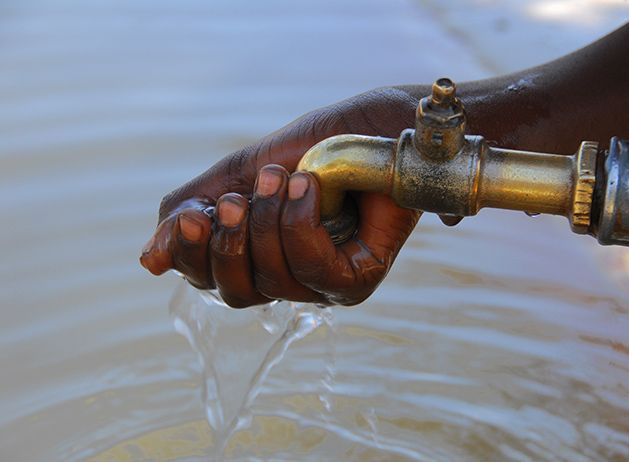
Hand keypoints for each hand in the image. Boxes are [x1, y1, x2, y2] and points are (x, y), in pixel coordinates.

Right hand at [140, 87, 422, 306]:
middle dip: (229, 244)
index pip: (206, 279)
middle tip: (237, 199)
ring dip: (269, 223)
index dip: (191, 252)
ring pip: (273, 282)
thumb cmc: (311, 150)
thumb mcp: (238, 175)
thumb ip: (192, 214)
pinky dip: (301, 225)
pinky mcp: (355, 281)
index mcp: (253, 255)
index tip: (195, 212)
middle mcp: (286, 278)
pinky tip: (309, 188)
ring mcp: (321, 285)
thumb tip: (148, 264)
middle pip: (234, 294)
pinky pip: (314, 273)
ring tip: (282, 178)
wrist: (370, 126)